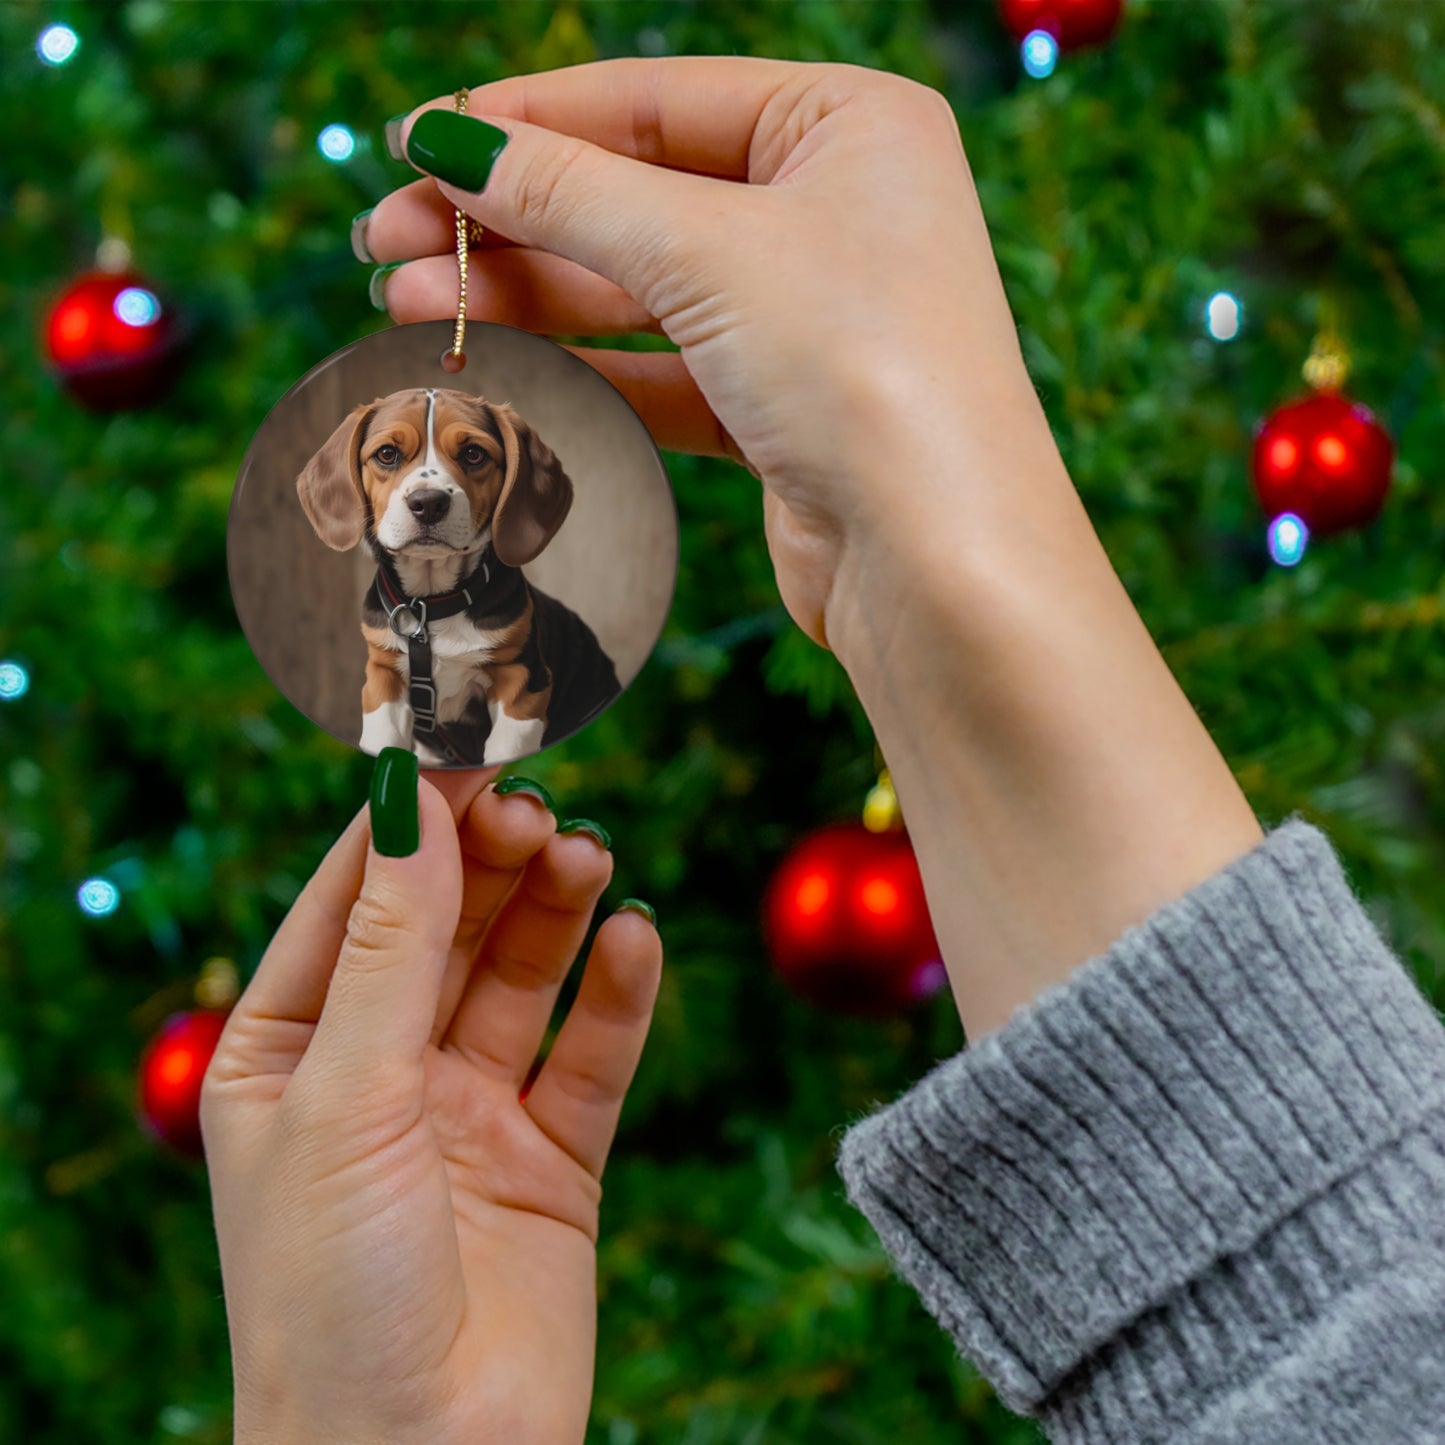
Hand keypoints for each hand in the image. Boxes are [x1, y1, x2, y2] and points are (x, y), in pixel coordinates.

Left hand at [201, 764, 661, 1444]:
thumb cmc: (331, 1294)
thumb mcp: (346, 1096)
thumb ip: (391, 948)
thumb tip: (411, 804)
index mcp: (290, 1053)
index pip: (352, 902)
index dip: (409, 824)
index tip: (465, 748)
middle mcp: (380, 1073)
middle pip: (447, 928)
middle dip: (490, 863)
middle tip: (539, 807)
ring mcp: (469, 1114)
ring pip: (522, 978)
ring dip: (556, 911)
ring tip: (589, 857)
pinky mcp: (552, 1159)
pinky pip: (591, 1055)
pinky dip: (617, 994)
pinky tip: (635, 939)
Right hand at [362, 56, 1054, 653]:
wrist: (937, 560)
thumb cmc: (862, 369)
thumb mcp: (707, 250)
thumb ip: (571, 192)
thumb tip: (450, 141)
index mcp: (848, 124)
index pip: (656, 100)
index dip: (527, 120)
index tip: (417, 142)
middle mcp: (835, 210)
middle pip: (637, 195)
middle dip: (508, 219)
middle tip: (386, 241)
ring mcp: (809, 314)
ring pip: (640, 289)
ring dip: (525, 295)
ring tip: (406, 304)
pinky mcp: (782, 408)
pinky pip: (662, 369)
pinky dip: (580, 367)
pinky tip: (494, 362)